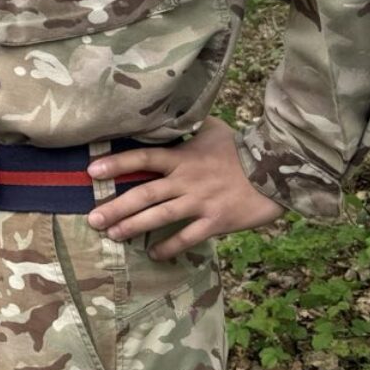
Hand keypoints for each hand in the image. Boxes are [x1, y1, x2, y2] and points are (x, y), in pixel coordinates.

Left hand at [86, 117, 286, 259]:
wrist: (277, 169)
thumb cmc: (241, 148)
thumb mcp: (212, 129)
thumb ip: (188, 128)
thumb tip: (168, 116)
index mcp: (182, 157)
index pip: (142, 158)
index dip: (116, 164)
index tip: (92, 171)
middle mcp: (186, 181)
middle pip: (144, 194)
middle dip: (116, 207)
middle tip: (93, 219)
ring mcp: (200, 202)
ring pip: (160, 217)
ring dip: (133, 227)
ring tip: (112, 235)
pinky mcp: (216, 221)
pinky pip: (188, 237)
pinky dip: (170, 246)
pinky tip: (154, 253)